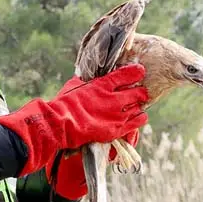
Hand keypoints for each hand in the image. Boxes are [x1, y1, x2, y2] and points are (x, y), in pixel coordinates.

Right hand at [0, 63, 148, 176]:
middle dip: (141, 91)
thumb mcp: (75, 84)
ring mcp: (117, 115)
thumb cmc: (64, 103)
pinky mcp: (117, 130)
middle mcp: (114, 99)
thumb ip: (87, 80)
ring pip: (139, 108)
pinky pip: (136, 123)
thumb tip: (89, 76)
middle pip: (138, 92)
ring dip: (139, 105)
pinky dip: (139, 118)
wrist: (61, 124)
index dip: (136, 72)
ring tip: (137, 105)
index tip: (140, 71)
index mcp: (103, 84)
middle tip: (140, 91)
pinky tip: (138, 117)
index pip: (127, 74)